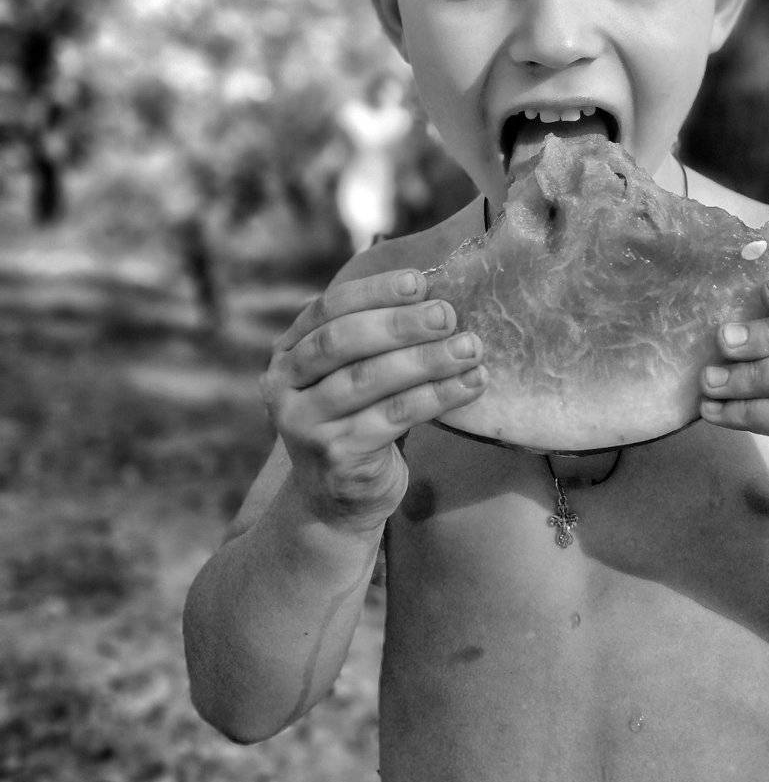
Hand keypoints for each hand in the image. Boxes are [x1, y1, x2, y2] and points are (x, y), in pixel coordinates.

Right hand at [260, 269, 486, 532]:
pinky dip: (437, 396)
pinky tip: (471, 384)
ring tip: (470, 347)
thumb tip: (433, 291)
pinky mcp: (337, 456)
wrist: (336, 501)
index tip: (419, 281)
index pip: (327, 309)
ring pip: (370, 379)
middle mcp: (284, 387)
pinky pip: (394, 416)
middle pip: (342, 341)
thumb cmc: (356, 418)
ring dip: (426, 359)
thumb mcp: (350, 373)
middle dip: (399, 324)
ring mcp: (306, 424)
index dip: (373, 291)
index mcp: (287, 353)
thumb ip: (371, 337)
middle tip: (447, 314)